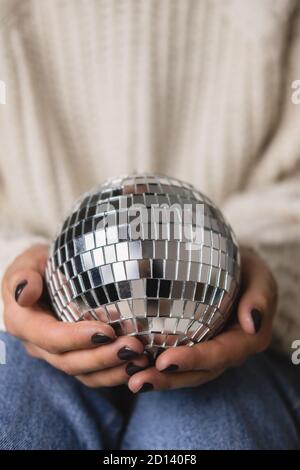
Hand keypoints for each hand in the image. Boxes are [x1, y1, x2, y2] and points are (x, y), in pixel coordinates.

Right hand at [2, 244, 147, 386]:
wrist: (47, 276)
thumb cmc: (39, 266)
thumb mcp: (27, 263)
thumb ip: (22, 276)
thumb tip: (26, 293)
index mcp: (24, 323)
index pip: (49, 337)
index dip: (76, 338)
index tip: (106, 331)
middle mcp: (39, 345)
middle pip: (69, 361)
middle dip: (103, 357)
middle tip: (133, 346)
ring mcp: (58, 354)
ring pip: (84, 373)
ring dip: (114, 370)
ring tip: (142, 359)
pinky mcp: (76, 357)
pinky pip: (95, 374)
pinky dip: (117, 372)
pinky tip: (140, 364)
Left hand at [127, 247, 277, 392]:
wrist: (235, 269)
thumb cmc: (247, 270)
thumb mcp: (259, 276)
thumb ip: (260, 296)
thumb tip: (252, 322)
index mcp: (247, 339)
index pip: (220, 354)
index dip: (194, 360)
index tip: (165, 360)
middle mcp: (226, 352)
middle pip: (198, 372)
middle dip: (168, 378)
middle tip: (137, 381)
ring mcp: (207, 351)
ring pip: (183, 372)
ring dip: (157, 379)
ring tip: (131, 381)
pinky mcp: (190, 345)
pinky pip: (173, 359)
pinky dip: (153, 365)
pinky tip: (130, 366)